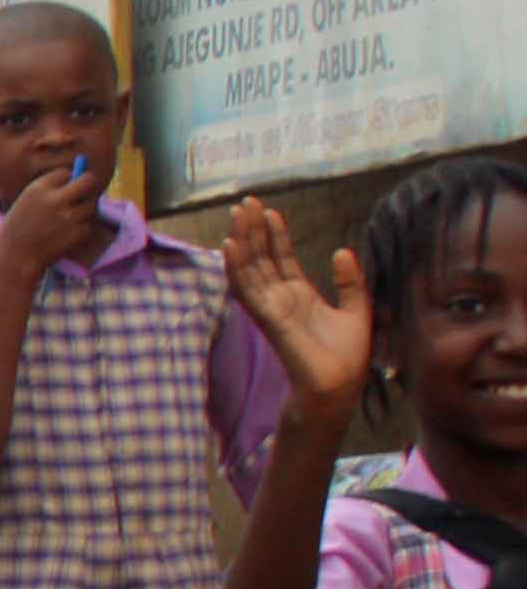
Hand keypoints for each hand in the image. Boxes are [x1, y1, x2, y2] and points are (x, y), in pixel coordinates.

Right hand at [0, 147, 116, 281]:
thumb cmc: (18, 230)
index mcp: (38, 188)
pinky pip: (87, 226)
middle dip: (88, 185)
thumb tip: (78, 180)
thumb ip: (48, 191)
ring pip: (91, 205)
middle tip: (84, 194)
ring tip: (66, 223)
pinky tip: (63, 237)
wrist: (15, 258)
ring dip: (83, 212)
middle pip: (88, 180)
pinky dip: (80, 231)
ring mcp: (68, 216)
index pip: (65, 172)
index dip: (67, 180)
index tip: (64, 188)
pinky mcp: (77, 232)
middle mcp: (55, 199)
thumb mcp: (26, 203)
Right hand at [223, 193, 374, 417]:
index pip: (281, 258)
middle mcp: (279, 298)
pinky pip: (247, 289)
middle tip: (245, 202)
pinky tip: (230, 247)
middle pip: (261, 258)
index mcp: (299, 295)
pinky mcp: (268, 317)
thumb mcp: (357, 310)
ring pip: (250, 268)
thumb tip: (342, 250)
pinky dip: (236, 268)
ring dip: (242, 241)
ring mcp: (271, 307)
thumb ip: (350, 282)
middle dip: (253, 230)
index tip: (270, 210)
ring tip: (237, 215)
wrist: (339, 386)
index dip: (275, 234)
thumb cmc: (347, 356)